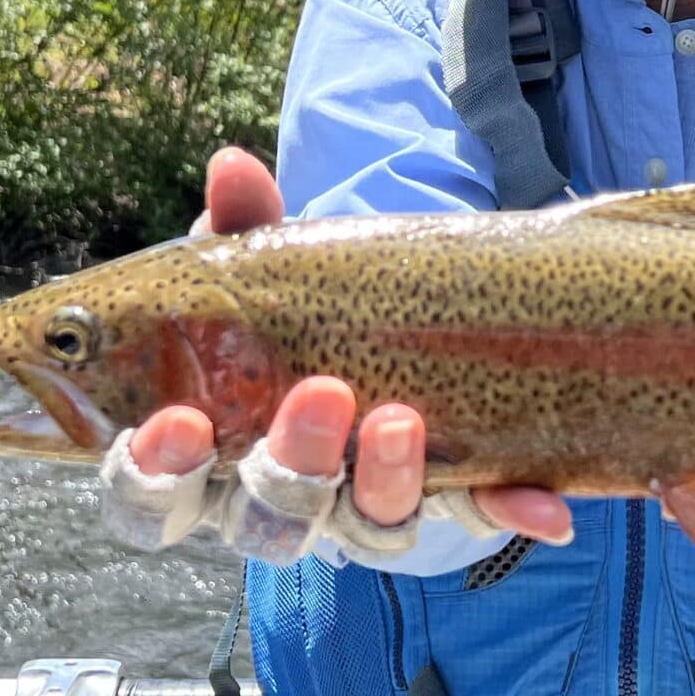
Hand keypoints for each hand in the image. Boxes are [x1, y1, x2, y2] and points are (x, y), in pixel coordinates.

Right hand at [125, 147, 571, 545]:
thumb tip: (232, 167)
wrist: (394, 324)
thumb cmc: (296, 306)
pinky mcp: (444, 504)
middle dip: (290, 468)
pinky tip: (543, 505)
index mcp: (205, 452)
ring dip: (385, 482)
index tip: (180, 424)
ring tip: (406, 419)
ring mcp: (361, 507)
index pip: (150, 496)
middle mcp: (275, 497)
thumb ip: (243, 222)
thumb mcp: (267, 262)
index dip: (154, 473)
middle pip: (261, 523)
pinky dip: (506, 508)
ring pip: (362, 527)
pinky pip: (473, 517)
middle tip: (324, 396)